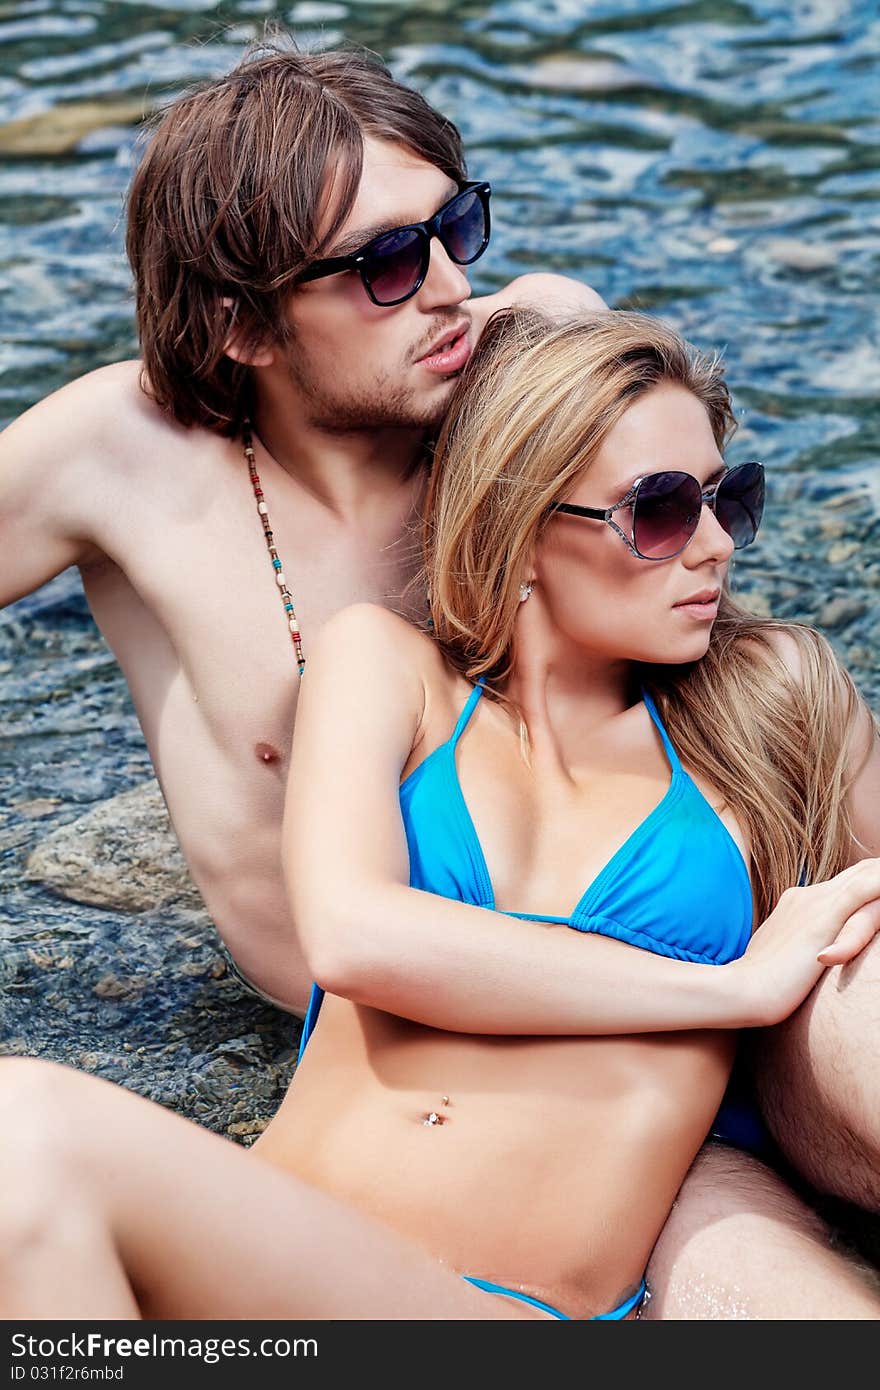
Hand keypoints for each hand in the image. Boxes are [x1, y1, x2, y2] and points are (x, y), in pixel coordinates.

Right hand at [735, 857, 879, 1026]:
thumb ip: (801, 949)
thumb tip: (815, 960)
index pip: (845, 884)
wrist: (744, 990)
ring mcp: (815, 903)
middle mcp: (807, 896)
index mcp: (798, 903)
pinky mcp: (825, 917)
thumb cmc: (761, 986)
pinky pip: (864, 889)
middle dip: (879, 874)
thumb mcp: (783, 959)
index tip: (878, 888)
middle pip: (859, 873)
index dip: (868, 883)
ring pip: (866, 875)